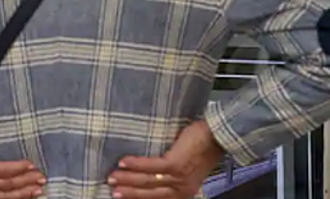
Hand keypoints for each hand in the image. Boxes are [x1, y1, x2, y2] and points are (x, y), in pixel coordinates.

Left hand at [0, 128, 45, 198]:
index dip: (15, 197)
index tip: (28, 192)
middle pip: (5, 195)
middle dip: (25, 191)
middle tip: (39, 188)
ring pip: (8, 184)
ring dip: (26, 180)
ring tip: (38, 176)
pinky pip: (4, 171)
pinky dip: (19, 168)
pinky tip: (28, 165)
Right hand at [106, 119, 225, 198]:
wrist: (217, 136)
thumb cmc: (202, 147)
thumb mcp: (187, 167)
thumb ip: (172, 173)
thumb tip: (150, 170)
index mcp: (183, 191)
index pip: (156, 198)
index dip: (137, 197)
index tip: (121, 195)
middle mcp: (181, 189)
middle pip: (149, 193)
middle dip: (128, 192)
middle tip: (112, 190)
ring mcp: (178, 178)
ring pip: (148, 181)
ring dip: (127, 179)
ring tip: (112, 177)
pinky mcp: (175, 165)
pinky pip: (151, 167)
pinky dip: (135, 164)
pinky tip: (123, 162)